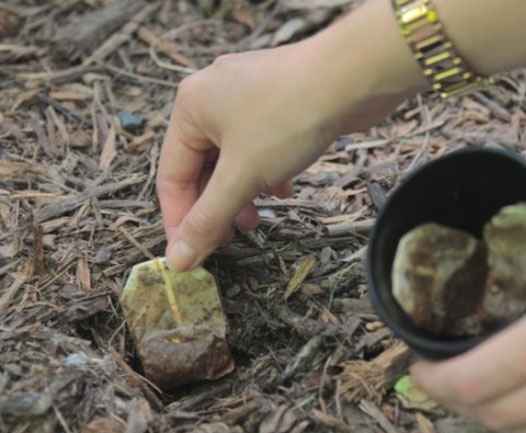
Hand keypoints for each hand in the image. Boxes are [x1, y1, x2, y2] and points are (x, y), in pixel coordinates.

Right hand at [157, 6, 417, 271]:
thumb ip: (209, 219)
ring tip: (257, 220)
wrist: (352, 78)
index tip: (191, 255)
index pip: (171, 176)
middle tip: (231, 239)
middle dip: (216, 208)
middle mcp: (212, 97)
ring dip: (242, 195)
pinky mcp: (277, 103)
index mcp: (190, 107)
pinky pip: (259, 148)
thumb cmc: (290, 118)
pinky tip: (284, 189)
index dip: (181, 221)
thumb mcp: (242, 178)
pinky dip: (266, 174)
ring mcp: (246, 97)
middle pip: (202, 168)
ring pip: (233, 160)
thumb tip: (179, 258)